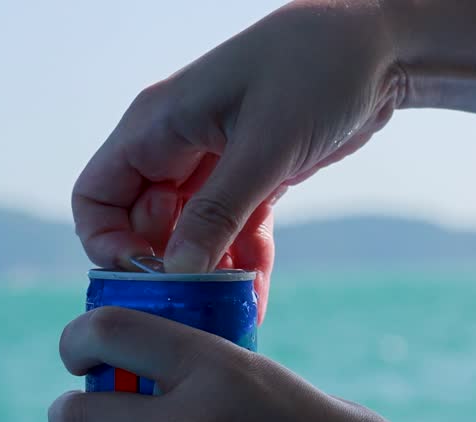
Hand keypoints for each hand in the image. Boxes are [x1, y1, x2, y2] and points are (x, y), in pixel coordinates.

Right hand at [72, 0, 406, 319]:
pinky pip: (234, 233)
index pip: (97, 197)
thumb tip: (176, 272)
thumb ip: (218, 212)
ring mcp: (215, 164)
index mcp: (157, 125)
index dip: (110, 244)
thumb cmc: (315, 70)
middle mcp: (177, 146)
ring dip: (207, 277)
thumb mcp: (264, 146)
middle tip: (192, 311)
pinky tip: (255, 302)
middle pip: (142, 226)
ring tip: (227, 320)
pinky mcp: (254, 178)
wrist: (379, 47)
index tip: (150, 276)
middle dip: (164, 270)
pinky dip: (243, 265)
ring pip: (192, 236)